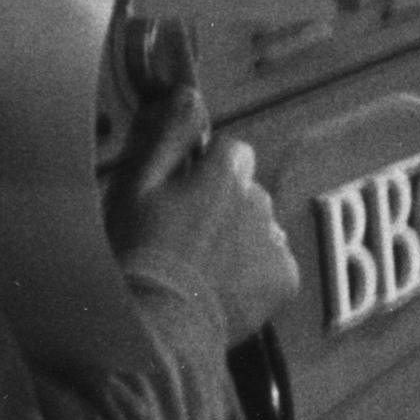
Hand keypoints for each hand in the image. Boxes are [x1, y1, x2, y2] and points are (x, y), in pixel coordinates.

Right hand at [105, 86, 301, 344]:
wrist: (153, 327)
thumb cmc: (134, 255)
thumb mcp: (134, 189)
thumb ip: (167, 137)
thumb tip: (188, 92)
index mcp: (223, 176)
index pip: (232, 150)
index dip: (206, 170)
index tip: (182, 194)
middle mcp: (258, 202)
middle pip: (248, 190)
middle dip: (224, 205)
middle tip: (184, 239)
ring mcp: (274, 241)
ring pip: (261, 227)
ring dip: (239, 239)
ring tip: (198, 269)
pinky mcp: (285, 278)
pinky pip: (274, 263)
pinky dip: (255, 274)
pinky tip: (219, 289)